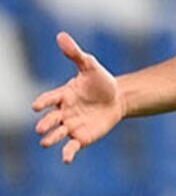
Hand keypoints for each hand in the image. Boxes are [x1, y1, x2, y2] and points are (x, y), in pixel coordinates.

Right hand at [32, 32, 125, 163]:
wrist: (118, 98)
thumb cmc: (101, 81)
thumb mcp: (90, 66)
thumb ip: (75, 54)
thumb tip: (61, 35)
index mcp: (62, 95)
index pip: (49, 99)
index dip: (43, 102)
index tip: (37, 106)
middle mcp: (63, 112)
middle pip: (50, 119)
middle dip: (45, 124)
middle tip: (41, 128)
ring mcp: (71, 125)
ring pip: (57, 134)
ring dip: (51, 139)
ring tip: (47, 142)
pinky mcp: (81, 137)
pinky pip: (71, 147)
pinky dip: (67, 153)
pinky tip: (66, 159)